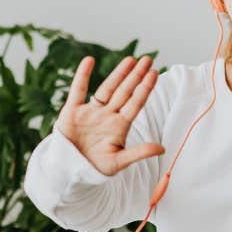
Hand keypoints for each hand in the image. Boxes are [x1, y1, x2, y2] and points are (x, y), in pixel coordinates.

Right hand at [55, 55, 164, 175]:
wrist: (69, 172)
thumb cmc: (95, 168)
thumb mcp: (119, 161)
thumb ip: (139, 153)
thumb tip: (162, 149)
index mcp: (119, 126)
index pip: (136, 103)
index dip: (145, 88)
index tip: (154, 73)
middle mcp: (107, 116)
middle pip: (125, 92)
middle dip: (136, 76)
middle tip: (147, 59)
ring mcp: (91, 112)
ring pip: (107, 88)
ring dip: (118, 74)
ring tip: (130, 60)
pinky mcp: (72, 112)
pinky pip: (78, 90)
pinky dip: (83, 75)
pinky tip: (89, 60)